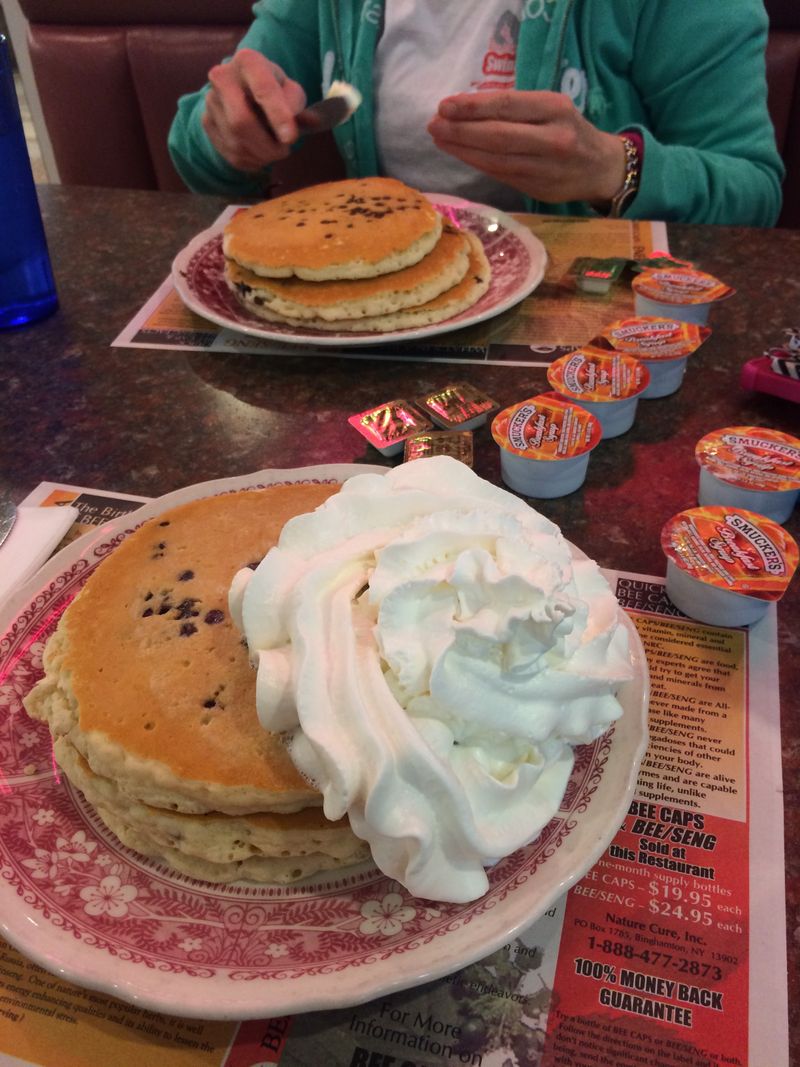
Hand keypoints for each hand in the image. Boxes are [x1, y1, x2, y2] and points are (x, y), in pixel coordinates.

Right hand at [202, 49, 305, 171]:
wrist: (243, 90)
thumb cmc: (273, 90)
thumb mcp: (290, 91)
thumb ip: (298, 105)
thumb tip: (308, 122)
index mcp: (248, 61)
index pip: (263, 90)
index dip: (278, 116)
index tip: (290, 138)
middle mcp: (222, 76)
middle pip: (241, 121)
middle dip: (267, 145)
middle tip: (284, 150)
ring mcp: (211, 101)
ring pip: (236, 142)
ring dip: (262, 155)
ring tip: (274, 151)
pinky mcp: (207, 123)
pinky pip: (230, 153)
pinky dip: (252, 160)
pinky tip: (260, 153)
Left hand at [427, 90, 625, 205]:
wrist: (600, 168)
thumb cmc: (569, 130)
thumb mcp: (552, 108)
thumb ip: (517, 109)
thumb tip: (467, 109)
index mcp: (556, 109)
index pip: (507, 105)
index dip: (473, 107)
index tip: (445, 105)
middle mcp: (553, 138)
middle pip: (498, 135)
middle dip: (461, 131)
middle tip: (434, 125)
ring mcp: (545, 167)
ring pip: (496, 159)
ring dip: (463, 150)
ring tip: (440, 139)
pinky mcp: (537, 189)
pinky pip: (501, 174)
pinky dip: (477, 164)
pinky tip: (460, 155)